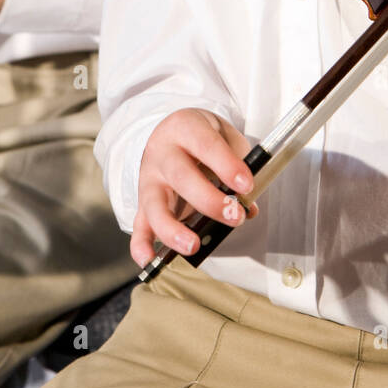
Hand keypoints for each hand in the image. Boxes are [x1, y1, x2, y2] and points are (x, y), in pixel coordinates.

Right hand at [132, 107, 258, 266]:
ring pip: (155, 205)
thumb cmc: (202, 136)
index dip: (227, 165)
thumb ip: (239, 166)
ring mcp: (149, 179)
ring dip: (173, 228)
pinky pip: (139, 224)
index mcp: (186, 128)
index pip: (206, 145)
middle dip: (209, 201)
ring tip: (193, 245)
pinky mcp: (143, 202)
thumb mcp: (224, 136)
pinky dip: (141, 244)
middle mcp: (163, 153)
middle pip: (181, 177)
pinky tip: (150, 260)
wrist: (171, 132)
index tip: (246, 185)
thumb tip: (249, 207)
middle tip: (234, 216)